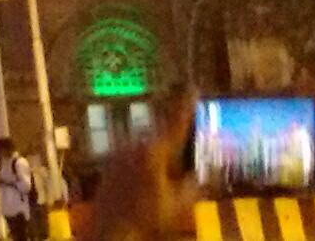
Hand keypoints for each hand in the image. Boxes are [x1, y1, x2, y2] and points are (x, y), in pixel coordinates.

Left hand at [86, 92, 200, 240]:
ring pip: (146, 142)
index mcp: (153, 149)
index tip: (194, 88)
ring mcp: (119, 152)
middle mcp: (134, 144)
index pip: (175, 122)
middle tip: (190, 134)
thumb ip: (194, 182)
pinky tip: (152, 174)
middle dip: (175, 133)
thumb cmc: (146, 217)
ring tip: (172, 162)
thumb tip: (204, 171)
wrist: (111, 229)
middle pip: (161, 131)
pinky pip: (134, 152)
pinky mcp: (110, 162)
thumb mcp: (180, 202)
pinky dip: (146, 157)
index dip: (186, 105)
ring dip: (160, 147)